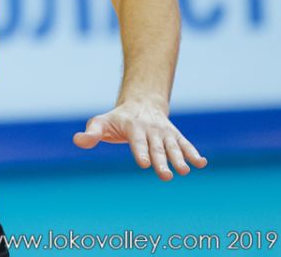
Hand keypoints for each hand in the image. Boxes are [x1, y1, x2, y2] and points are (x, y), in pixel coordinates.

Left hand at [73, 100, 206, 179]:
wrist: (141, 103)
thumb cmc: (117, 119)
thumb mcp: (101, 122)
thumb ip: (92, 133)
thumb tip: (78, 140)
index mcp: (133, 126)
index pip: (137, 141)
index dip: (141, 152)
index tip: (145, 164)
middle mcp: (151, 129)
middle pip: (156, 147)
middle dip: (161, 161)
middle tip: (166, 176)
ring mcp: (164, 132)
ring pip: (173, 146)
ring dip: (180, 159)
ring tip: (185, 171)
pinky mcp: (175, 135)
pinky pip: (185, 144)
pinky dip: (193, 153)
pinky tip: (202, 163)